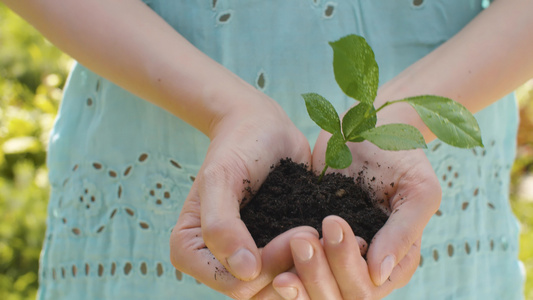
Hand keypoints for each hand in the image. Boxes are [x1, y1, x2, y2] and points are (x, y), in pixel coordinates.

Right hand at [170, 90, 313, 299]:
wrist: (262, 128)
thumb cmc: (237, 146)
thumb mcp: (221, 177)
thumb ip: (221, 224)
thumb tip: (244, 271)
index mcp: (190, 251)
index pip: (234, 284)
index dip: (270, 266)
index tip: (301, 231)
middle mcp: (216, 262)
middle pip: (259, 293)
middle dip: (294, 268)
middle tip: (318, 231)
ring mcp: (246, 260)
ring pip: (281, 289)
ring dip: (311, 269)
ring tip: (334, 239)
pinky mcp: (272, 252)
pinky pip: (296, 272)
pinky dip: (320, 263)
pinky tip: (344, 245)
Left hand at [266, 129, 440, 298]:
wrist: (371, 130)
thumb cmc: (402, 156)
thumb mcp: (418, 190)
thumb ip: (404, 232)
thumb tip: (379, 274)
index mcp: (396, 261)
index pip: (367, 288)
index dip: (347, 267)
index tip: (331, 225)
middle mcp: (367, 267)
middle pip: (338, 295)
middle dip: (318, 273)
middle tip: (302, 238)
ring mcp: (338, 257)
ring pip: (314, 289)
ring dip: (299, 276)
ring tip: (287, 248)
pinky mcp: (314, 242)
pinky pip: (296, 267)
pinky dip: (283, 267)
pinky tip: (268, 257)